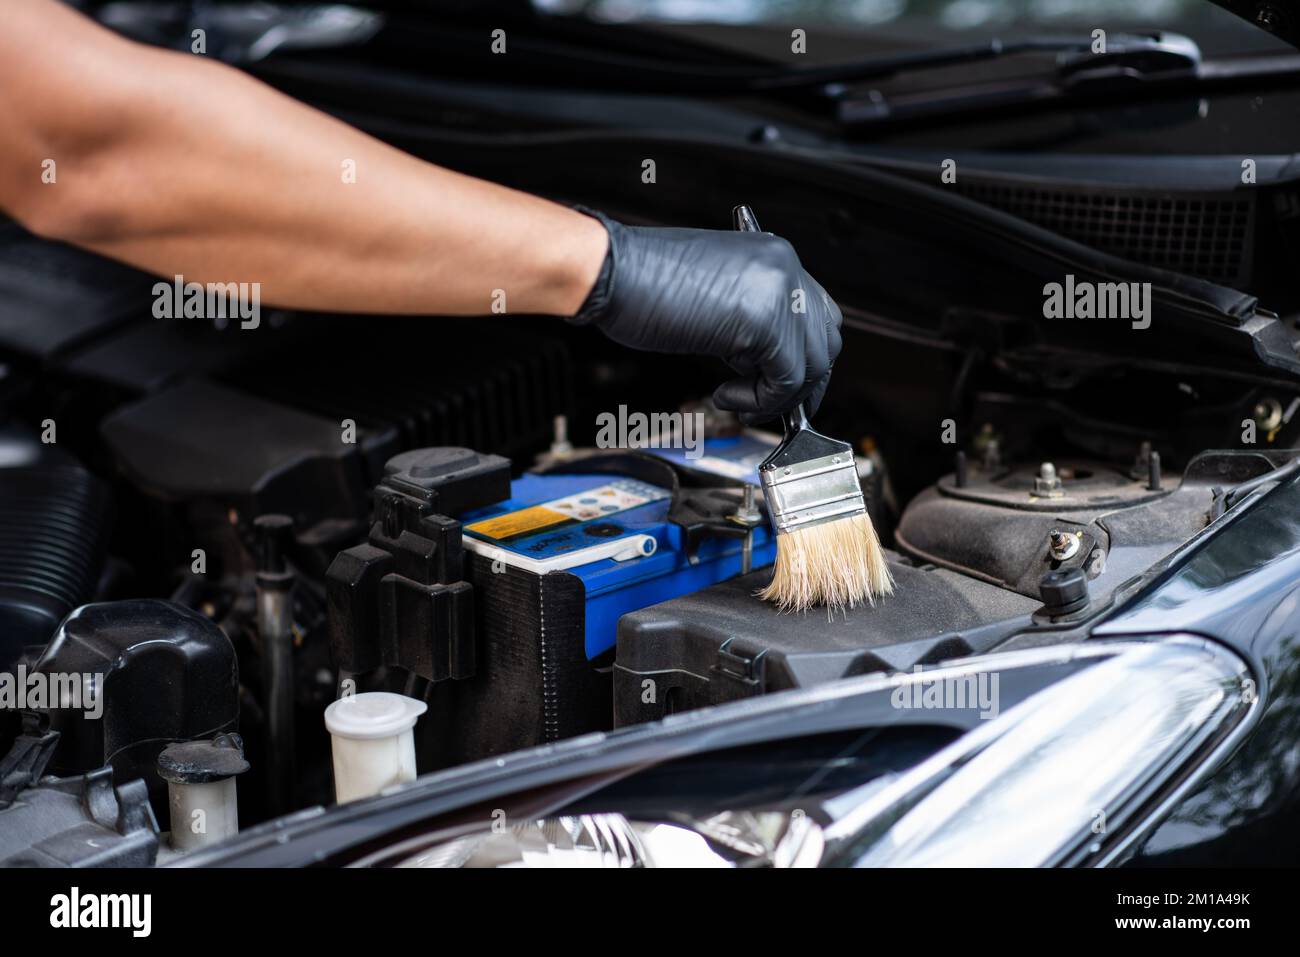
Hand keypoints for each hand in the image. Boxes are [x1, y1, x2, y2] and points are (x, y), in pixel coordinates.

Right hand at [572, 212, 842, 422]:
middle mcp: (784, 268)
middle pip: (825, 340)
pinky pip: (785, 379)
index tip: (783, 385)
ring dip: (777, 395)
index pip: (817, 313)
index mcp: (773, 256)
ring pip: (810, 364)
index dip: (803, 356)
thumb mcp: (714, 294)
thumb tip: (766, 359)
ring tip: (737, 398)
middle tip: (770, 404)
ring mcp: (778, 292)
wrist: (610, 272)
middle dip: (801, 382)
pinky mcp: (764, 321)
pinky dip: (760, 400)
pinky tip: (726, 395)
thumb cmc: (641, 283)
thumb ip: (750, 317)